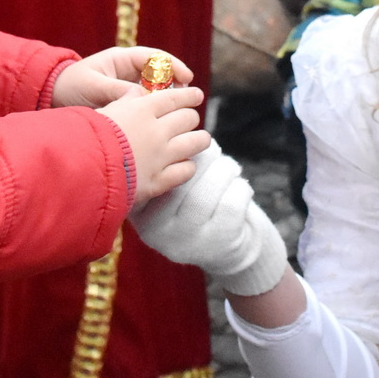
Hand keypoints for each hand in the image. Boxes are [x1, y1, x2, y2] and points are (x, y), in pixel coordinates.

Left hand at [52, 47, 196, 108]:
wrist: (50, 99)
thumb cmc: (70, 87)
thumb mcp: (93, 87)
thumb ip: (117, 91)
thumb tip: (142, 98)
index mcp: (121, 59)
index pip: (154, 57)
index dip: (173, 66)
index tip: (186, 78)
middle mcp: (128, 71)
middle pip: (160, 74)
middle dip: (176, 84)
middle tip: (188, 98)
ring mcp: (128, 87)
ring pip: (156, 91)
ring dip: (168, 99)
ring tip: (180, 112)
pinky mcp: (126, 104)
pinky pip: (146, 105)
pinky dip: (156, 111)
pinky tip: (163, 123)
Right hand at [95, 86, 207, 207]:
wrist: (81, 170)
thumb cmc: (87, 136)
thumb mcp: (104, 110)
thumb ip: (125, 101)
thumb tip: (137, 93)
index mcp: (142, 110)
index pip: (175, 97)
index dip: (189, 95)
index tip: (196, 95)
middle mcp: (157, 131)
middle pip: (188, 118)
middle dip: (191, 117)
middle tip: (189, 120)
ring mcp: (161, 156)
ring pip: (195, 142)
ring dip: (199, 139)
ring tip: (199, 140)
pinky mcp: (159, 181)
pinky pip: (186, 170)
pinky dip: (188, 166)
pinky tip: (185, 165)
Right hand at [131, 139, 289, 296]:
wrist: (220, 245)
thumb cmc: (190, 203)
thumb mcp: (165, 191)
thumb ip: (164, 165)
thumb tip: (180, 133)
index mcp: (139, 215)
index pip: (155, 178)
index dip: (176, 154)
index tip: (188, 145)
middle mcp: (159, 235)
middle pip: (181, 183)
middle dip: (204, 158)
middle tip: (213, 147)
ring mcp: (189, 243)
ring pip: (206, 194)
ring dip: (223, 169)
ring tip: (228, 166)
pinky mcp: (220, 244)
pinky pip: (231, 205)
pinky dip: (239, 186)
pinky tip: (238, 184)